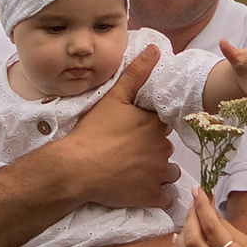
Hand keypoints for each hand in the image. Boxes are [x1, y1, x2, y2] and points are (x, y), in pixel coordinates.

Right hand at [56, 44, 175, 212]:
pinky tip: (144, 190)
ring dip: (159, 171)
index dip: (153, 126)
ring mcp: (158, 174)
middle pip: (166, 147)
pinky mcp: (151, 196)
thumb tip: (156, 49)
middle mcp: (162, 148)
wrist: (77, 168)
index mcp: (155, 125)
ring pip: (169, 172)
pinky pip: (166, 197)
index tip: (139, 130)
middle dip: (154, 149)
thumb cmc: (94, 131)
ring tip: (137, 170)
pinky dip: (158, 194)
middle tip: (132, 150)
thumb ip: (136, 73)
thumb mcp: (114, 98)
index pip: (165, 123)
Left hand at [173, 185, 246, 246]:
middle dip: (190, 220)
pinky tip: (178, 246)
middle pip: (193, 244)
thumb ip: (225, 227)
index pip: (212, 228)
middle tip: (193, 208)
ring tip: (186, 226)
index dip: (202, 207)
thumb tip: (206, 207)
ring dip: (180, 239)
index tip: (197, 192)